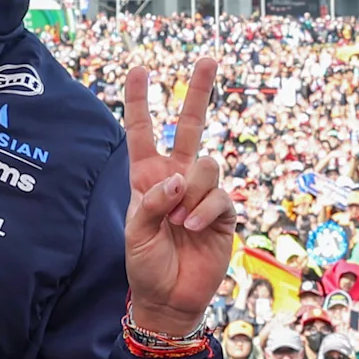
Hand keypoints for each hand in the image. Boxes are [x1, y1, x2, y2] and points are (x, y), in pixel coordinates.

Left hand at [122, 61, 234, 338]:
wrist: (170, 297)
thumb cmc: (145, 264)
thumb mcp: (134, 232)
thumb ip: (151, 201)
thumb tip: (181, 177)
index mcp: (147, 176)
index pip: (144, 132)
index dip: (140, 101)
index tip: (140, 70)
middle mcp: (177, 177)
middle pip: (191, 126)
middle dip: (198, 93)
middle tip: (208, 60)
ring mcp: (202, 193)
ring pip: (207, 165)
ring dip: (191, 193)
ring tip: (179, 223)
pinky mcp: (223, 212)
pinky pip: (220, 196)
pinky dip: (204, 211)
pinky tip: (192, 228)